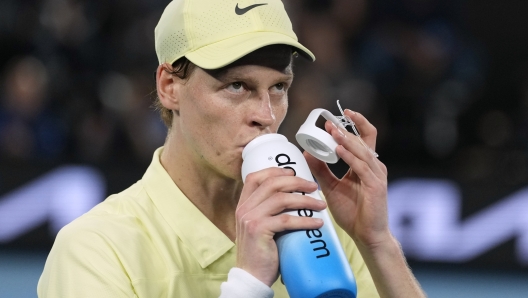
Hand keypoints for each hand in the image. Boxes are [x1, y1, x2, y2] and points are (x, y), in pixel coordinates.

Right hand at [235, 167, 325, 285]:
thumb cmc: (261, 252)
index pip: (255, 177)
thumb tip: (295, 197)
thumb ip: (268, 211)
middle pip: (272, 183)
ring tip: (320, 205)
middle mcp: (244, 208)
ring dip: (304, 200)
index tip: (293, 172)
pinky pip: (286, 220)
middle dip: (296, 181)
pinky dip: (304, 220)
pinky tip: (317, 222)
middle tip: (314, 187)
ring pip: (281, 199)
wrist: (251, 276)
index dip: (275, 170)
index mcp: (243, 204)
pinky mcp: (259, 230)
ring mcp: (250, 218)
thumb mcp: (259, 226)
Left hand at [304, 109, 389, 248]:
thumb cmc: (353, 212)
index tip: (334, 117)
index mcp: (365, 165)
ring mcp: (377, 175)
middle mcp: (374, 166)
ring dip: (346, 138)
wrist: (366, 235)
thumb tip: (307, 153)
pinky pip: (361, 167)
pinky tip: (338, 149)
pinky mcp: (376, 186)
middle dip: (346, 128)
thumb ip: (321, 170)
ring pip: (362, 150)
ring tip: (332, 130)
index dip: (352, 124)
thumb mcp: (331, 187)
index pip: (363, 137)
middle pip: (363, 139)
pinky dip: (349, 156)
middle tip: (329, 121)